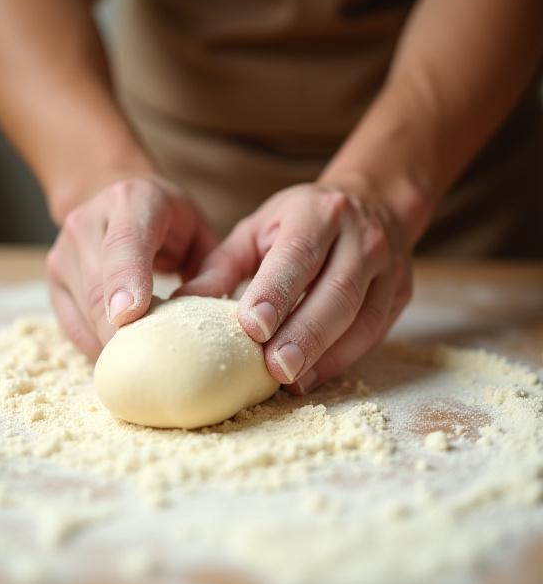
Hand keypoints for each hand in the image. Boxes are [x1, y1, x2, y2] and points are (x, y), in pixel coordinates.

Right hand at [47, 176, 216, 359]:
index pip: (125, 243)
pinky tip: (125, 354)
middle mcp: (87, 222)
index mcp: (132, 201)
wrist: (115, 197)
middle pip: (98, 288)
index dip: (125, 280)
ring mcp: (63, 251)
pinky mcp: (54, 279)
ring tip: (147, 362)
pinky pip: (73, 326)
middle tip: (155, 369)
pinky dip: (98, 345)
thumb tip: (204, 311)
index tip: (129, 316)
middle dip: (123, 333)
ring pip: (84, 313)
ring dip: (113, 344)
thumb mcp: (201, 232)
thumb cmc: (169, 220)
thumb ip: (212, 268)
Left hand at [178, 182, 411, 392]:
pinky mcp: (400, 293)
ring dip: (327, 353)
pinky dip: (344, 358)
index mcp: (318, 213)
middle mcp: (360, 236)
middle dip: (305, 333)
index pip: (298, 255)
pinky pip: (375, 332)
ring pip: (362, 317)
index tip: (251, 326)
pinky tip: (314, 376)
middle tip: (275, 367)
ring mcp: (387, 266)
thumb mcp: (258, 229)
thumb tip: (182, 303)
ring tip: (292, 380)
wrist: (371, 204)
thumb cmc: (300, 222)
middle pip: (337, 291)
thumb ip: (222, 265)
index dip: (276, 292)